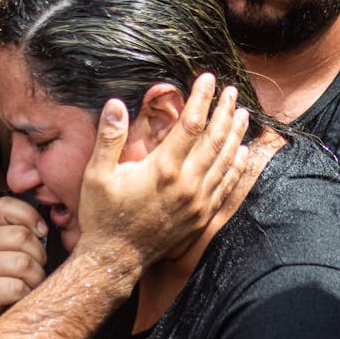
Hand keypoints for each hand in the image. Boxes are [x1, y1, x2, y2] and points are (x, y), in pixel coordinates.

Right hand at [0, 196, 47, 338]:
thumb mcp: (8, 251)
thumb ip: (24, 234)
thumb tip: (47, 227)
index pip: (8, 206)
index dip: (31, 217)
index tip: (39, 234)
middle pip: (22, 236)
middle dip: (38, 256)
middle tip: (33, 269)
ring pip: (23, 263)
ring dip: (34, 279)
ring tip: (27, 285)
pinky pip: (17, 287)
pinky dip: (25, 295)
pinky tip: (18, 298)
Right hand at [75, 75, 248, 275]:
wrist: (115, 259)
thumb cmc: (103, 216)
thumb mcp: (96, 174)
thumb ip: (109, 138)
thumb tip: (115, 104)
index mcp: (163, 169)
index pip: (191, 124)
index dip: (201, 98)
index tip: (208, 79)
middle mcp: (186, 184)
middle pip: (215, 139)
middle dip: (225, 111)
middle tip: (231, 91)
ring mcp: (198, 201)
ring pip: (225, 161)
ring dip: (236, 134)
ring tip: (243, 113)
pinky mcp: (201, 216)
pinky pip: (226, 185)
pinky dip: (237, 166)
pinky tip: (242, 152)